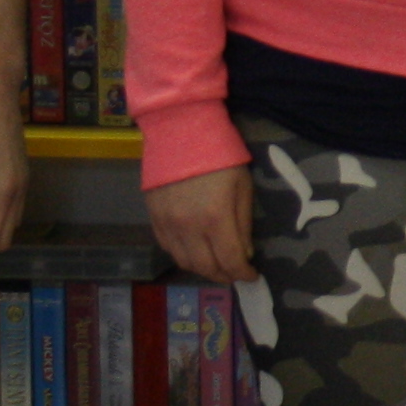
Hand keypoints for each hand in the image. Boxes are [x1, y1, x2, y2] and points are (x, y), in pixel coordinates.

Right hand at [146, 165, 256, 286]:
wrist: (180, 129)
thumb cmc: (220, 154)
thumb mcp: (243, 186)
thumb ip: (243, 223)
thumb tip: (244, 253)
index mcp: (215, 218)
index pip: (229, 261)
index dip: (243, 273)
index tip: (252, 275)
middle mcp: (188, 227)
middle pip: (205, 267)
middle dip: (224, 275)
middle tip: (235, 273)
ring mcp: (167, 223)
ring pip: (184, 261)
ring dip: (202, 269)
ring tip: (216, 265)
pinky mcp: (153, 216)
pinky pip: (167, 247)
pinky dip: (183, 255)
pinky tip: (195, 251)